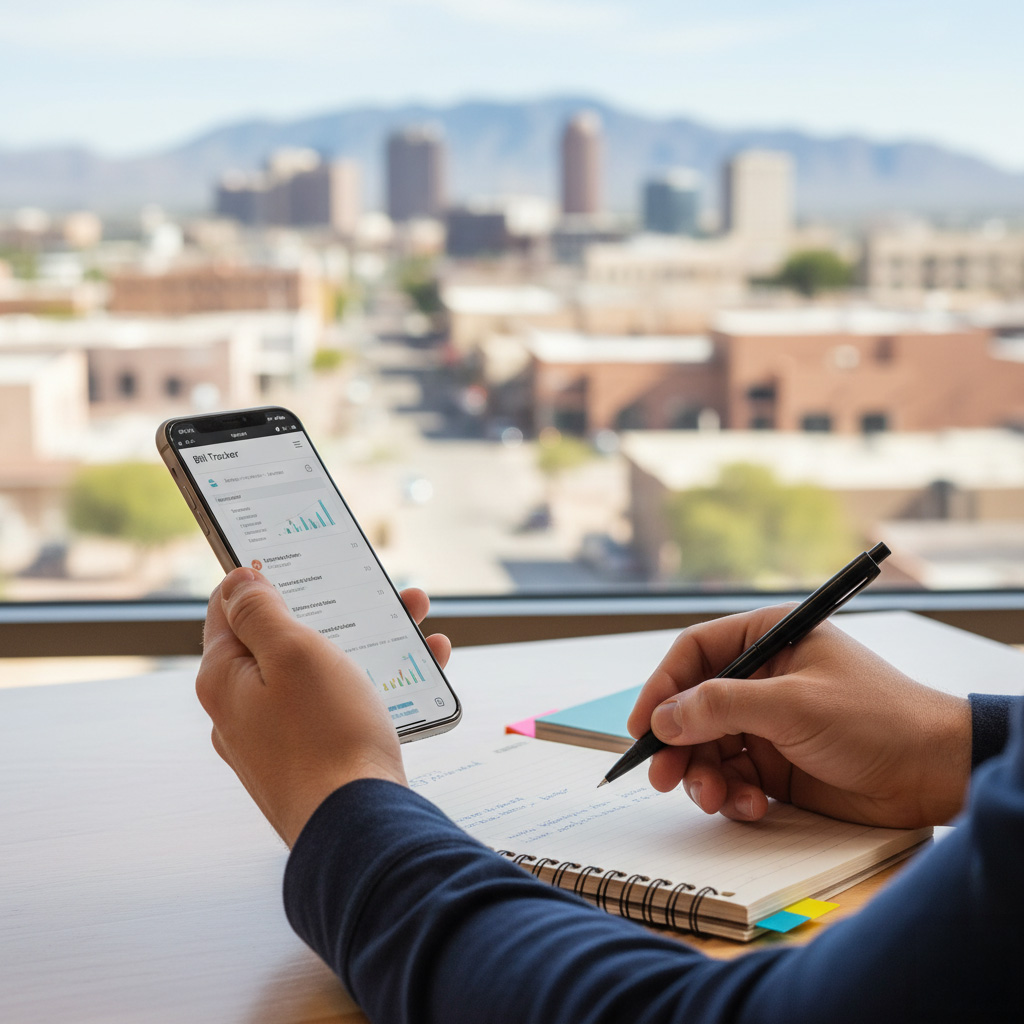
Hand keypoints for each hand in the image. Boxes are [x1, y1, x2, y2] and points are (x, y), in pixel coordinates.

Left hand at [196, 568, 451, 846]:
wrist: (359, 827)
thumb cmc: (327, 736)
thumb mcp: (293, 653)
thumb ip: (261, 612)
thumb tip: (240, 583)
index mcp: (225, 680)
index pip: (226, 612)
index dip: (255, 579)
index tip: (289, 558)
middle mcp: (243, 711)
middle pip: (282, 641)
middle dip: (332, 608)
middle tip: (372, 588)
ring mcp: (278, 739)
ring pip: (321, 672)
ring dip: (366, 641)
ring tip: (414, 620)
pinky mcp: (314, 760)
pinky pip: (342, 706)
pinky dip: (376, 683)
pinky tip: (421, 670)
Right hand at [627, 606, 970, 827]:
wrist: (934, 774)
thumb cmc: (875, 718)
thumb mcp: (792, 705)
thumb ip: (721, 707)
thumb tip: (662, 718)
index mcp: (768, 639)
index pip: (696, 652)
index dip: (662, 686)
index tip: (642, 726)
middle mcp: (762, 677)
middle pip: (693, 706)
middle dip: (677, 743)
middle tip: (661, 776)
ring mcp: (768, 723)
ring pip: (707, 747)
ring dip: (703, 776)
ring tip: (714, 798)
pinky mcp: (777, 765)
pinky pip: (733, 778)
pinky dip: (732, 796)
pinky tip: (751, 808)